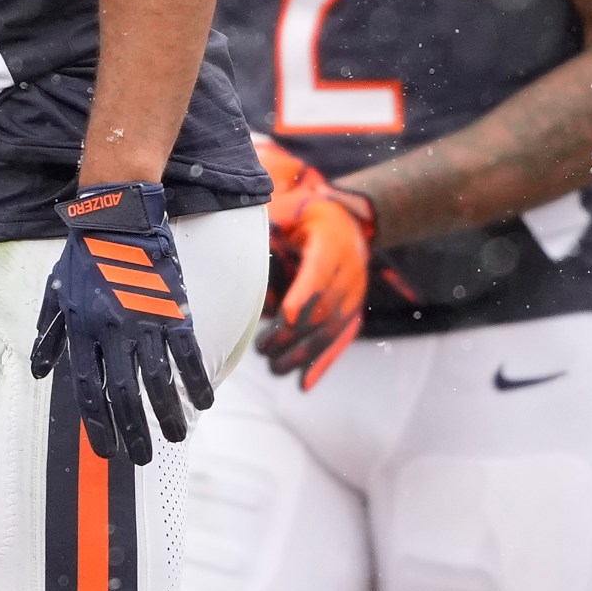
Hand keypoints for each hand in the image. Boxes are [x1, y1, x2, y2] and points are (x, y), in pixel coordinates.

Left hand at [29, 182, 215, 464]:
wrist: (117, 217)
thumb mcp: (55, 293)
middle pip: (124, 394)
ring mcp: (145, 322)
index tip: (107, 450)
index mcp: (82, 330)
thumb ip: (49, 335)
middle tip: (143, 457)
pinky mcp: (173, 310)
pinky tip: (205, 402)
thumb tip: (39, 372)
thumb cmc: (84, 255)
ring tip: (176, 436)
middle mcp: (112, 332)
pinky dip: (197, 380)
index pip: (89, 390)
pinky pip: (188, 354)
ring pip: (157, 381)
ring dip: (168, 414)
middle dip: (134, 431)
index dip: (98, 424)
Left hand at [254, 137, 375, 390]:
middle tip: (263, 348)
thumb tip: (237, 232)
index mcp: (331, 243)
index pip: (319, 272)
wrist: (350, 221)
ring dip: (303, 352)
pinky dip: (324, 363)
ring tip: (273, 366)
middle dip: (294, 332)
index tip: (285, 317)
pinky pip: (342, 340)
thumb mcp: (291, 208)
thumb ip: (271, 222)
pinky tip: (304, 382)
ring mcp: (355, 294)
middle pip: (324, 308)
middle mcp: (350, 270)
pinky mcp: (354, 310)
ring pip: (331, 330)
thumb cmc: (308, 214)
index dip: (303, 295)